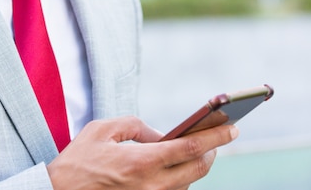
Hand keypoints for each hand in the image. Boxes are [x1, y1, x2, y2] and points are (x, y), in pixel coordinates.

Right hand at [47, 116, 238, 189]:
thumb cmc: (78, 160)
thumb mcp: (103, 129)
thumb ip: (136, 126)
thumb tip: (161, 135)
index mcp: (141, 162)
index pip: (190, 148)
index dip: (216, 136)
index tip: (233, 127)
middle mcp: (151, 186)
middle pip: (198, 170)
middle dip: (212, 151)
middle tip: (219, 135)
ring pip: (188, 183)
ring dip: (196, 165)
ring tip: (198, 148)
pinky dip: (180, 178)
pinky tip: (176, 166)